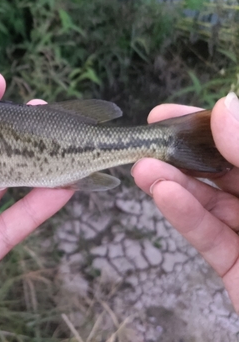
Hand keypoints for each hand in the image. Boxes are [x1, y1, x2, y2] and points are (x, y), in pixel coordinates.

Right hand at [132, 93, 238, 312]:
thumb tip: (225, 106)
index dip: (209, 126)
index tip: (170, 115)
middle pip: (223, 172)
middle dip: (182, 156)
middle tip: (146, 142)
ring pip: (210, 203)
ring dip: (174, 184)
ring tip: (142, 169)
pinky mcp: (235, 266)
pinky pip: (208, 236)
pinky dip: (183, 215)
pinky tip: (161, 194)